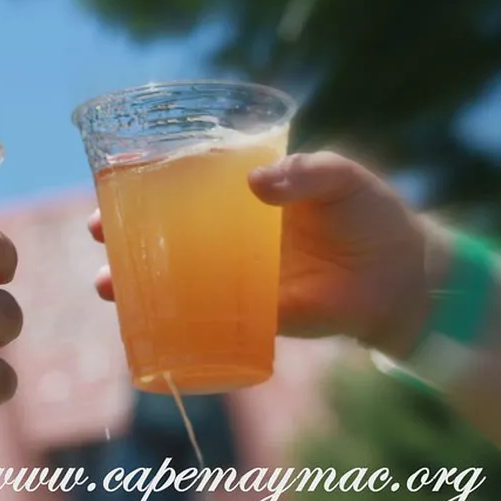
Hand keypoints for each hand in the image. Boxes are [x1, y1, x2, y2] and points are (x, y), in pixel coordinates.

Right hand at [89, 151, 443, 358]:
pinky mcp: (253, 315)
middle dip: (121, 233)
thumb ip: (306, 174)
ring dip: (134, 282)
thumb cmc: (372, 216)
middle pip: (163, 231)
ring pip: (173, 277)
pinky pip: (204, 321)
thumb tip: (254, 186)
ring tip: (106, 285)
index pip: (183, 180)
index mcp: (244, 193)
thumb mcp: (342, 178)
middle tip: (96, 232)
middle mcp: (232, 234)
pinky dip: (174, 325)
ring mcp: (238, 276)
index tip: (111, 175)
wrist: (404, 278)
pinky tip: (146, 327)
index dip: (143, 178)